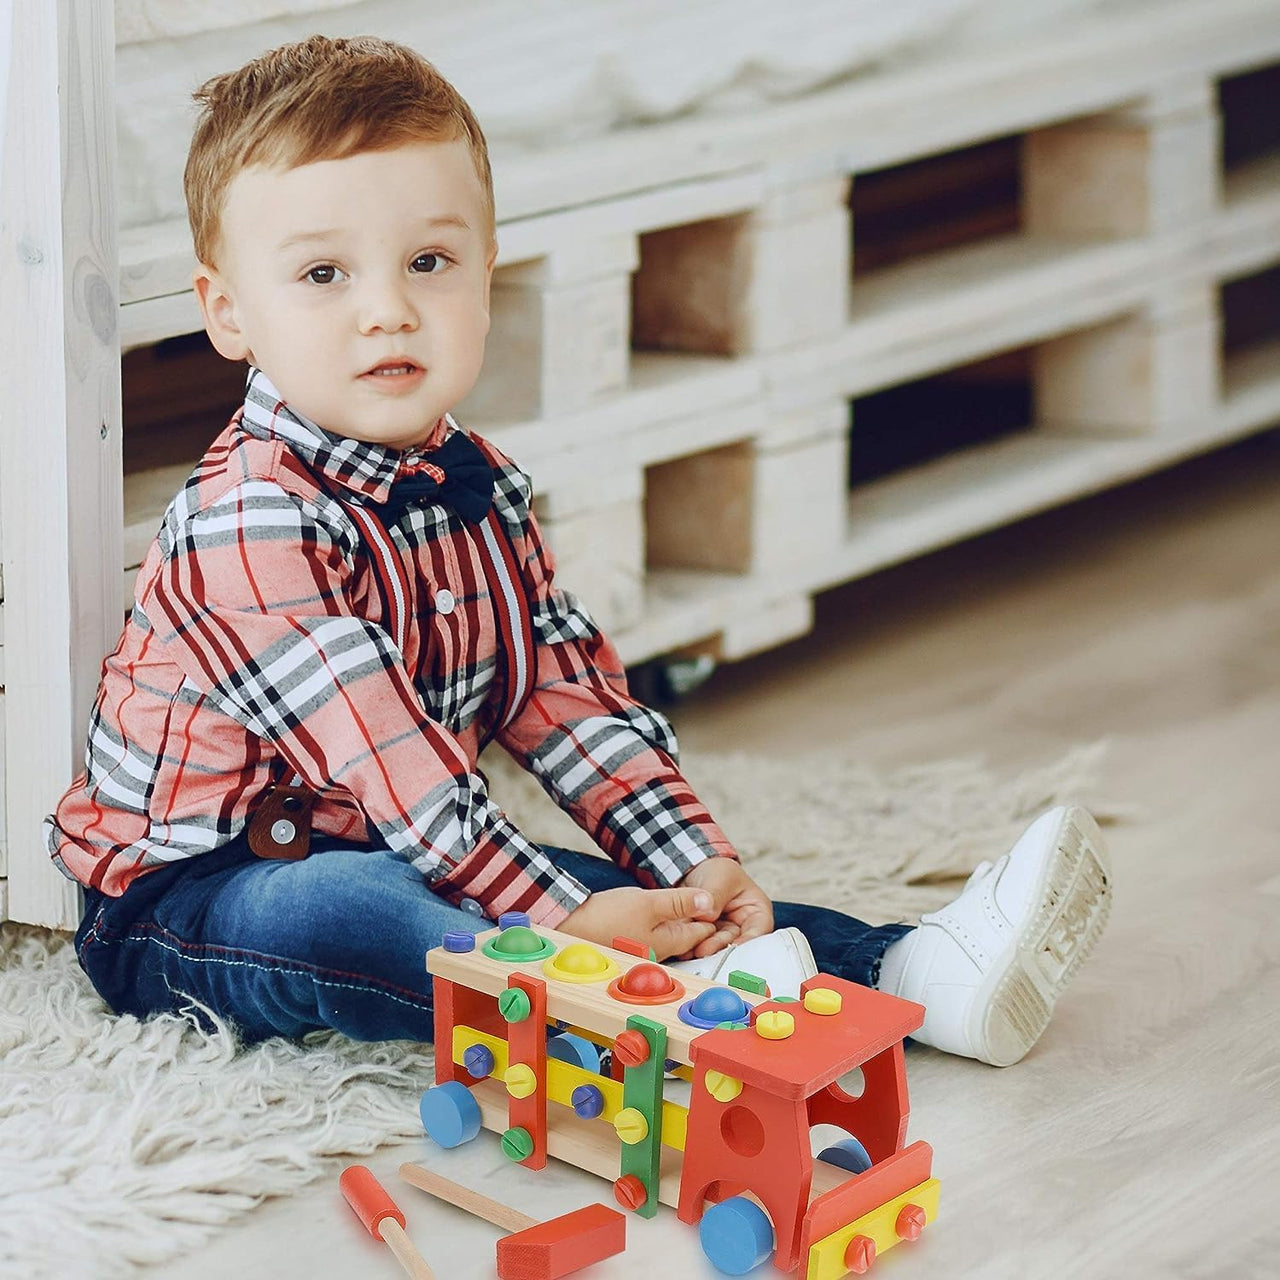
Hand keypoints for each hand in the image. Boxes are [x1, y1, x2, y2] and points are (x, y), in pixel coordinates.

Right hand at [558, 885, 719, 961]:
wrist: (567, 928)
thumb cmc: (606, 916)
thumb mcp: (649, 902)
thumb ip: (680, 901)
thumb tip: (710, 902)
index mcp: (669, 942)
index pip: (703, 931)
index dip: (713, 916)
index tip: (723, 904)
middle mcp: (660, 951)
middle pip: (689, 936)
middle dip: (701, 923)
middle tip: (711, 906)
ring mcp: (645, 950)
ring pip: (672, 935)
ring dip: (680, 922)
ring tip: (685, 906)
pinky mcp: (631, 945)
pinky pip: (656, 936)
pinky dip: (662, 925)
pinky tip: (657, 914)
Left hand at [676, 858, 773, 958]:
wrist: (692, 870)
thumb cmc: (716, 870)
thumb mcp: (721, 877)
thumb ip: (716, 896)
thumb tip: (709, 916)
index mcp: (755, 910)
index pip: (759, 930)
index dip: (748, 941)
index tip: (734, 948)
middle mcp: (741, 925)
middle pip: (736, 942)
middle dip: (720, 948)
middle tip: (703, 951)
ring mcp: (723, 933)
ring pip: (717, 947)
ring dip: (705, 950)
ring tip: (691, 950)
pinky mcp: (705, 936)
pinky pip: (700, 944)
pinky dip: (692, 946)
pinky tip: (683, 948)